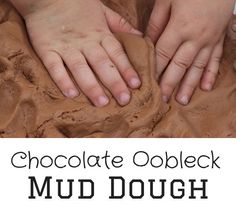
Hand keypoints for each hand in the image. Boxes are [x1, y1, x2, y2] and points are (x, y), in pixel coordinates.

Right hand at [21, 0, 141, 105]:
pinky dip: (62, 80)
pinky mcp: (47, 50)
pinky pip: (55, 67)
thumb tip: (141, 37)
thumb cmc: (76, 4)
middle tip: (124, 100)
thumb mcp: (102, 10)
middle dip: (114, 82)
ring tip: (102, 102)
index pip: (116, 53)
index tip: (136, 85)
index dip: (127, 69)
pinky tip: (71, 94)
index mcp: (100, 33)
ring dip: (92, 86)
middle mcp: (85, 42)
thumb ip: (120, 24)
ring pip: (81, 69)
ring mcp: (66, 47)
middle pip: (102, 64)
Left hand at [147, 0, 234, 104]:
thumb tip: (146, 42)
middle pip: (179, 65)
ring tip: (182, 101)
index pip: (163, 54)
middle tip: (161, 100)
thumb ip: (157, 21)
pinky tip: (206, 87)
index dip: (154, 70)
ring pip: (197, 67)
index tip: (147, 84)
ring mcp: (209, 40)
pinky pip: (215, 60)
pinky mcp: (219, 38)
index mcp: (180, 26)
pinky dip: (211, 74)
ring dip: (189, 85)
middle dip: (169, 84)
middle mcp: (195, 37)